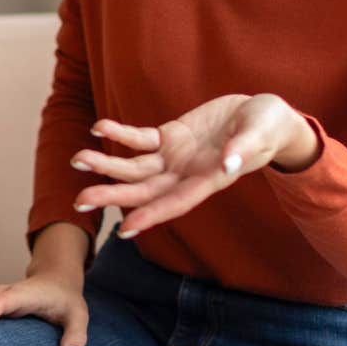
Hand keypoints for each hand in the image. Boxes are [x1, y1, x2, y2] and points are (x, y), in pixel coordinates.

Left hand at [72, 93, 318, 237]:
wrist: (264, 115)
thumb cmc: (268, 127)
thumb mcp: (260, 133)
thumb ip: (244, 149)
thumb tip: (230, 164)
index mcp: (209, 181)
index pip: (175, 203)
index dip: (151, 216)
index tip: (125, 229)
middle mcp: (187, 175)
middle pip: (144, 190)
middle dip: (113, 195)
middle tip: (80, 201)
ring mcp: (176, 157)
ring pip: (135, 166)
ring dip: (107, 165)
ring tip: (78, 159)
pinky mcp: (170, 137)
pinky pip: (140, 138)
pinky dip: (120, 134)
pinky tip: (99, 128)